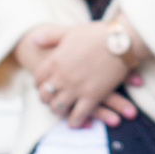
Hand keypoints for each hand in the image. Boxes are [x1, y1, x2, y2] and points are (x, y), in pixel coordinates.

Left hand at [23, 21, 139, 127]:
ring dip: (58, 110)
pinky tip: (74, 122)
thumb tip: (34, 39)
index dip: (39, 83)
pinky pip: (78, 115)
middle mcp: (62, 76)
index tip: (43, 85)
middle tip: (50, 100)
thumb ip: (50, 36)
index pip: (38, 78)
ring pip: (58, 107)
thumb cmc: (97, 34)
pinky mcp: (92, 97)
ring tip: (62, 111)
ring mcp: (76, 88)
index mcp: (55, 60)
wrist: (120, 40)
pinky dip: (75, 121)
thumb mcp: (70, 31)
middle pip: (45, 95)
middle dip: (46, 99)